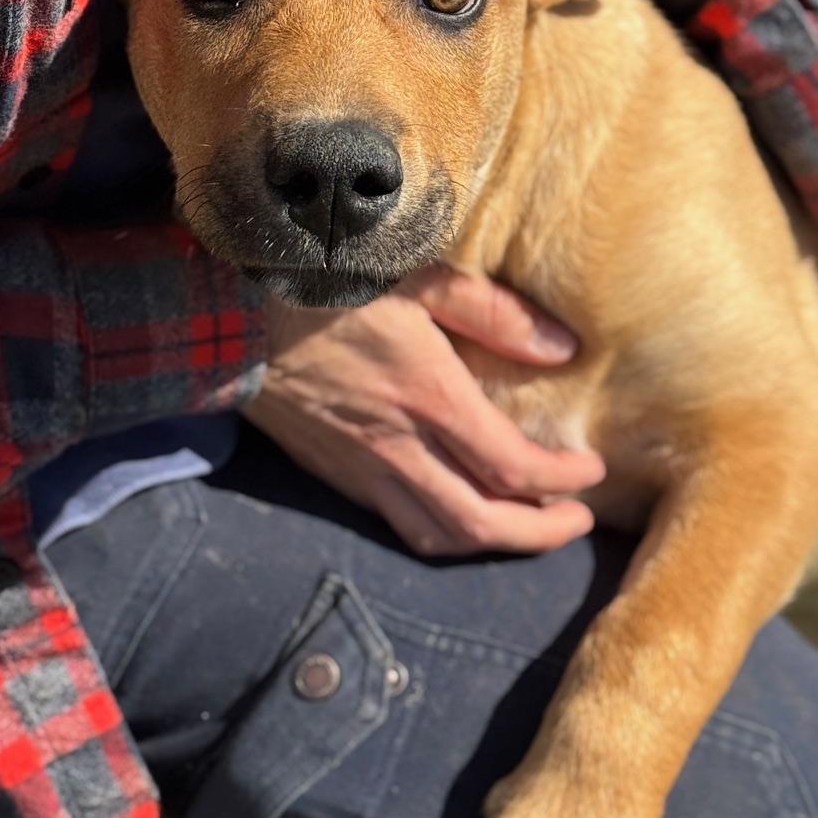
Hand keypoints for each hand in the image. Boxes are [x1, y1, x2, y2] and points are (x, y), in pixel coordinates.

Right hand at [243, 266, 605, 554]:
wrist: (225, 309)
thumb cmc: (325, 279)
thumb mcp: (417, 275)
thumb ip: (494, 313)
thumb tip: (563, 347)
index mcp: (428, 396)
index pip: (513, 466)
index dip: (562, 481)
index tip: (591, 471)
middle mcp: (398, 446)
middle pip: (482, 522)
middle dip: (539, 532)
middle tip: (578, 522)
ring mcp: (361, 468)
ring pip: (438, 535)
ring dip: (491, 542)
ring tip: (527, 526)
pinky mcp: (332, 474)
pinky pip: (397, 523)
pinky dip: (442, 532)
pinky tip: (460, 513)